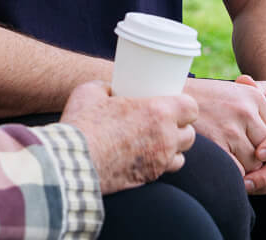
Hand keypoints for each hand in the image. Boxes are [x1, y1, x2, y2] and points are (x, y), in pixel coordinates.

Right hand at [60, 81, 198, 193]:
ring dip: (173, 148)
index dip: (185, 106)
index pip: (191, 108)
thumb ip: (106, 87)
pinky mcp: (149, 178)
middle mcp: (165, 138)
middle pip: (190, 134)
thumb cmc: (83, 123)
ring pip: (181, 156)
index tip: (174, 104)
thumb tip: (110, 89)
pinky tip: (146, 156)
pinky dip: (161, 164)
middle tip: (164, 122)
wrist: (73, 161)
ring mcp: (159, 161)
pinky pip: (165, 171)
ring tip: (157, 141)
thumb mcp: (90, 91)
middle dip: (181, 127)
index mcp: (157, 112)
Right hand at [182, 76, 265, 173]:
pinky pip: (237, 169)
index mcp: (254, 95)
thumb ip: (255, 106)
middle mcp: (246, 111)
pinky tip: (223, 162)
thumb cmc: (204, 96)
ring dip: (245, 166)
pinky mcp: (217, 143)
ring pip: (255, 162)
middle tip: (245, 155)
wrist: (171, 95)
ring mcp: (231, 128)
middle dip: (259, 156)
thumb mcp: (233, 91)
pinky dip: (233, 172)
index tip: (255, 142)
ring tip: (232, 158)